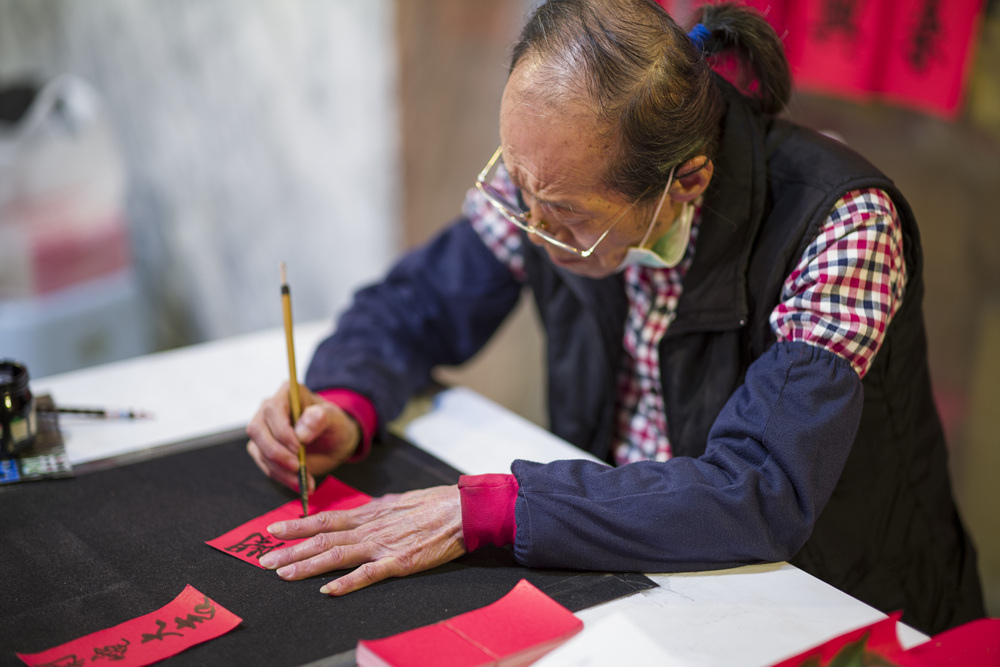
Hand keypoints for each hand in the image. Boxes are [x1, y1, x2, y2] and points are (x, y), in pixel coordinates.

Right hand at [246, 382, 359, 492]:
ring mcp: (263, 431)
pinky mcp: (263, 450)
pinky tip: (299, 483)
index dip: (282, 431)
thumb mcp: (336, 419)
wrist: (334, 442)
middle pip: (257, 431)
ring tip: (304, 481)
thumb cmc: (334, 425)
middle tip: (299, 467)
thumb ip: (321, 418)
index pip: (271, 410)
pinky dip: (282, 477)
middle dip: (277, 453)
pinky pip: (266, 466)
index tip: (299, 447)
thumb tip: (302, 430)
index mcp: (287, 394)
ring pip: (260, 452)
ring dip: (281, 470)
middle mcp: (269, 410)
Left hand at [257, 485, 465, 594]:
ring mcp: (383, 545)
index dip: (296, 525)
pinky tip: (328, 591)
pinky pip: (368, 574)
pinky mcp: (399, 562)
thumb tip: (363, 511)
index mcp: (369, 514)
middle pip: (322, 539)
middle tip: (263, 561)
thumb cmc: (435, 504)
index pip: (325, 519)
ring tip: (283, 575)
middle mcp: (370, 528)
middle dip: (290, 550)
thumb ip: (378, 510)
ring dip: (307, 566)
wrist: (463, 510)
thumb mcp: (399, 501)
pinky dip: (346, 583)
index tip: (272, 530)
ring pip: (337, 555)